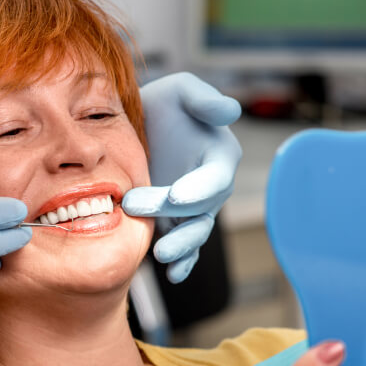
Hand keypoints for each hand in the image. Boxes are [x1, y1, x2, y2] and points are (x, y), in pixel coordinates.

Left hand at [122, 72, 241, 282]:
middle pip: (200, 209)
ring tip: (161, 255)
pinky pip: (185, 247)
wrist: (136, 128)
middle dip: (173, 214)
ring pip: (195, 233)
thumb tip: (230, 111)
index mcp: (219, 156)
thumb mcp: (180, 90)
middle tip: (135, 206)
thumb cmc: (163, 105)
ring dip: (181, 246)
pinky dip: (183, 263)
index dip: (199, 188)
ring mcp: (194, 209)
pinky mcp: (176, 223)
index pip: (215, 177)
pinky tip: (173, 274)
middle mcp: (211, 187)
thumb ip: (203, 100)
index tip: (176, 195)